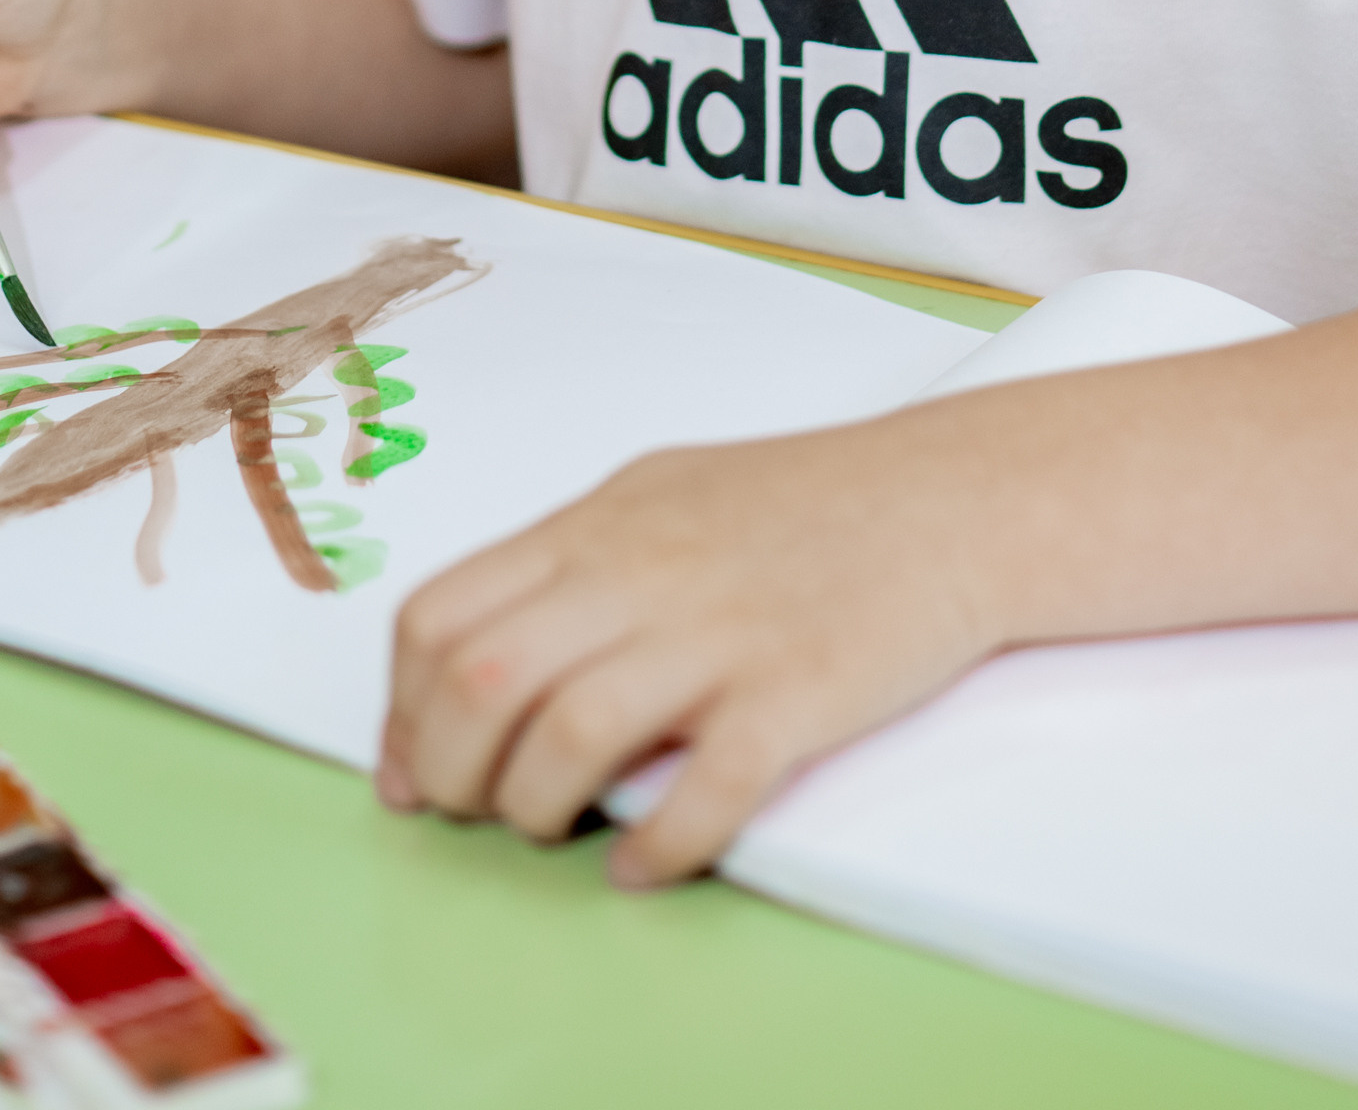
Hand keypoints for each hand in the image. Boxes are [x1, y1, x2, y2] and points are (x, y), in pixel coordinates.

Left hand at [378, 409, 1001, 884]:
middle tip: (473, 810)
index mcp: (600, 522)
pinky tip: (644, 861)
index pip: (443, 614)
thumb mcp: (663, 496)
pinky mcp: (797, 693)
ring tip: (553, 828)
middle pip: (485, 679)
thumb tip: (476, 663)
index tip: (414, 768)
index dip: (405, 708)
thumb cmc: (806, 502)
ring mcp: (721, 632)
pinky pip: (702, 789)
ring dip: (534, 807)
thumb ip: (571, 567)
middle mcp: (644, 570)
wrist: (952, 497)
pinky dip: (655, 844)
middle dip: (451, 771)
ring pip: (570, 731)